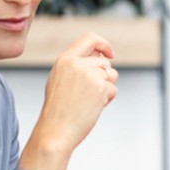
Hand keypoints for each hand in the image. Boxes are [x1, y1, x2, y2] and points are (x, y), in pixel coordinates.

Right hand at [34, 32, 117, 151]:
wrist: (55, 131)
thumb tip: (102, 55)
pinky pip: (113, 89)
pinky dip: (107, 100)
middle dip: (104, 77)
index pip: (89, 38)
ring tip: (88, 101)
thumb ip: (77, 64)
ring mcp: (89, 75)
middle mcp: (77, 64)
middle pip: (105, 62)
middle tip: (90, 94)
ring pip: (112, 75)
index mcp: (64, 59)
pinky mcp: (100, 88)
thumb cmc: (58, 110)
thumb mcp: (60, 79)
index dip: (103, 44)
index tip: (110, 53)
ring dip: (106, 88)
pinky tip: (92, 108)